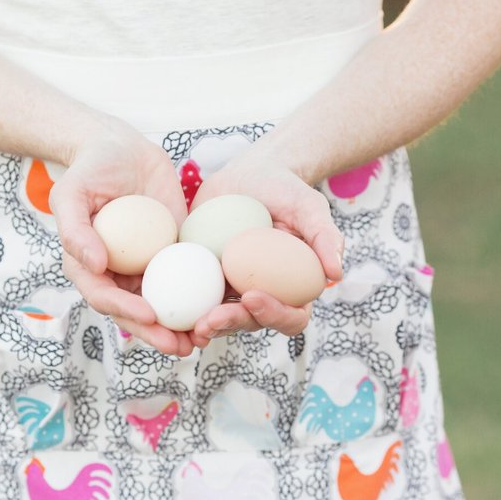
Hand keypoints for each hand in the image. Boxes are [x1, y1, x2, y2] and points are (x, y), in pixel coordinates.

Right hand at [48, 117, 194, 356]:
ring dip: (183, 326)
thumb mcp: (72, 194)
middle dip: (158, 334)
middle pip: (138, 313)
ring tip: (205, 338)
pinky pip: (189, 277)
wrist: (120, 147)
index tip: (151, 315)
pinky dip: (203, 295)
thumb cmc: (90, 169)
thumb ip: (76, 230)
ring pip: (165, 304)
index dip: (127, 312)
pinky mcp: (174, 251)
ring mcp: (148, 265)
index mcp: (89, 267)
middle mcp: (119, 273)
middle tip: (182, 346)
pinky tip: (223, 306)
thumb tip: (94, 266)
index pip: (106, 298)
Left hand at [186, 148, 343, 347]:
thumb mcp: (310, 207)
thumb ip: (325, 237)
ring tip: (190, 323)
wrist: (252, 174)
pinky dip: (182, 306)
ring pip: (220, 318)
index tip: (254, 295)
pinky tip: (164, 306)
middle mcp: (263, 295)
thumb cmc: (288, 191)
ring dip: (206, 325)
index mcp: (293, 289)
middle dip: (231, 325)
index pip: (291, 316)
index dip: (275, 314)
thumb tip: (336, 274)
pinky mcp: (204, 277)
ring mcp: (231, 290)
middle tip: (210, 319)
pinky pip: (193, 297)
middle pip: (251, 323)